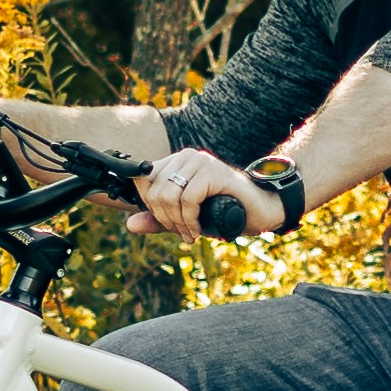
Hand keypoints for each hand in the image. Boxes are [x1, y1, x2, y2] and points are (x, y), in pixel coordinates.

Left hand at [128, 146, 274, 239]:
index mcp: (176, 162)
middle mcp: (186, 156)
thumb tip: (130, 225)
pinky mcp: (213, 171)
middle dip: (164, 219)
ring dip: (176, 222)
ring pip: (168, 195)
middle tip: (181, 232)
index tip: (167, 223)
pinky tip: (197, 231)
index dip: (149, 207)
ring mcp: (200, 161)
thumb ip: (158, 220)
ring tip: (189, 234)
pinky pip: (187, 199)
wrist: (260, 210)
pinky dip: (189, 220)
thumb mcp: (184, 218)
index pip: (142, 181)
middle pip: (153, 191)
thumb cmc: (223, 211)